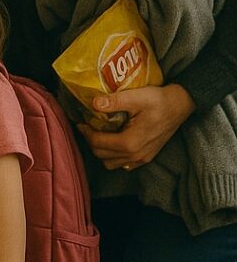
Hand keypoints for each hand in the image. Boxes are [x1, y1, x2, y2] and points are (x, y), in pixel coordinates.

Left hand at [76, 84, 195, 170]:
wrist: (181, 105)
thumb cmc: (159, 100)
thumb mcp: (136, 97)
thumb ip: (114, 101)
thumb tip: (94, 103)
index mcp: (130, 142)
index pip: (98, 143)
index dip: (86, 133)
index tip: (81, 122)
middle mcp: (135, 154)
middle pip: (101, 155)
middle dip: (91, 141)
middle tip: (87, 127)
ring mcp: (142, 158)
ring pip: (111, 163)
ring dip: (101, 151)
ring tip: (98, 134)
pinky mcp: (147, 157)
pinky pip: (123, 164)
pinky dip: (113, 156)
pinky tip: (113, 141)